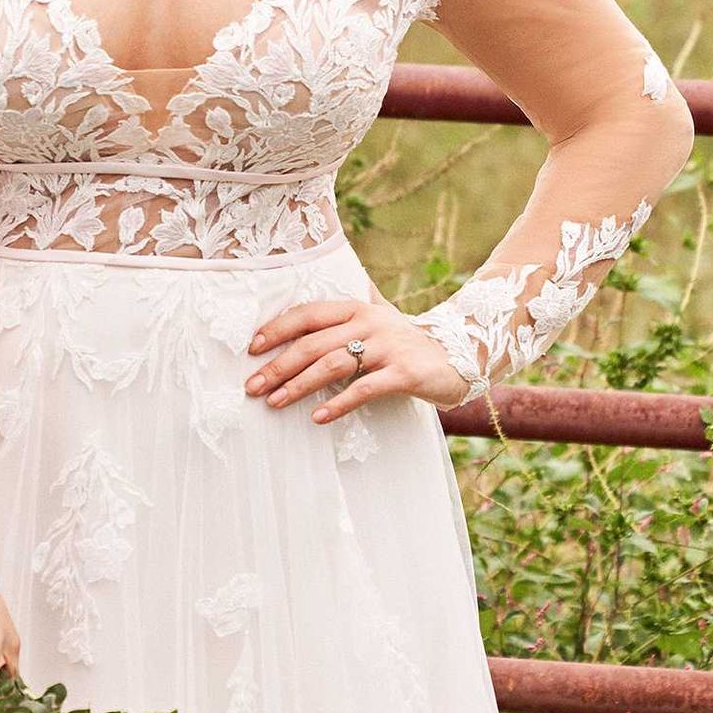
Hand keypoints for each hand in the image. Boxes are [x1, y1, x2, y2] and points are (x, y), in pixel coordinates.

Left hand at [245, 295, 468, 424]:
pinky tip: (318, 417)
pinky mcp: (405, 372)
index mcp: (356, 308)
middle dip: (278, 366)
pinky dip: (340, 402)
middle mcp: (370, 322)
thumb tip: (309, 296)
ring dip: (299, 385)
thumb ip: (347, 310)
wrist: (460, 355)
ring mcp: (388, 346)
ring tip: (275, 403)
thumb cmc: (406, 341)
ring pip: (333, 364)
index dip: (277, 329)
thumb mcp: (378, 318)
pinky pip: (365, 388)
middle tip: (252, 387)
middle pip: (313, 343)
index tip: (252, 349)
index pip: (308, 314)